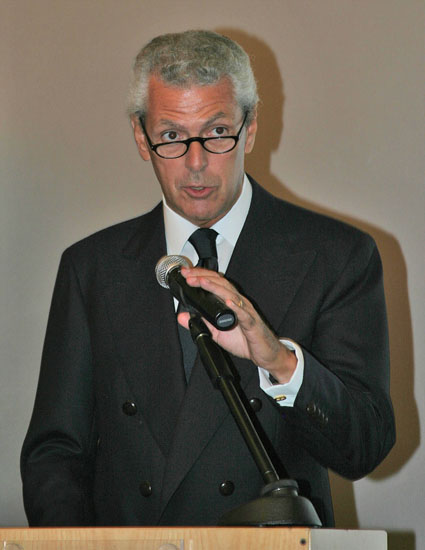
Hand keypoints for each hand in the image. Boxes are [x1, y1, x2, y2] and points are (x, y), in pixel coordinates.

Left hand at [177, 266, 296, 383]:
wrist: (265, 354)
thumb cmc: (246, 340)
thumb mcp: (216, 333)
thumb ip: (200, 323)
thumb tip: (182, 317)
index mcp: (230, 303)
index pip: (215, 283)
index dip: (201, 276)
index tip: (186, 273)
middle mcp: (239, 303)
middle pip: (221, 284)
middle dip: (204, 277)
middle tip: (188, 275)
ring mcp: (246, 312)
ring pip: (231, 295)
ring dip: (215, 288)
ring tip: (202, 282)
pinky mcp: (252, 324)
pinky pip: (244, 314)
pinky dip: (236, 308)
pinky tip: (228, 302)